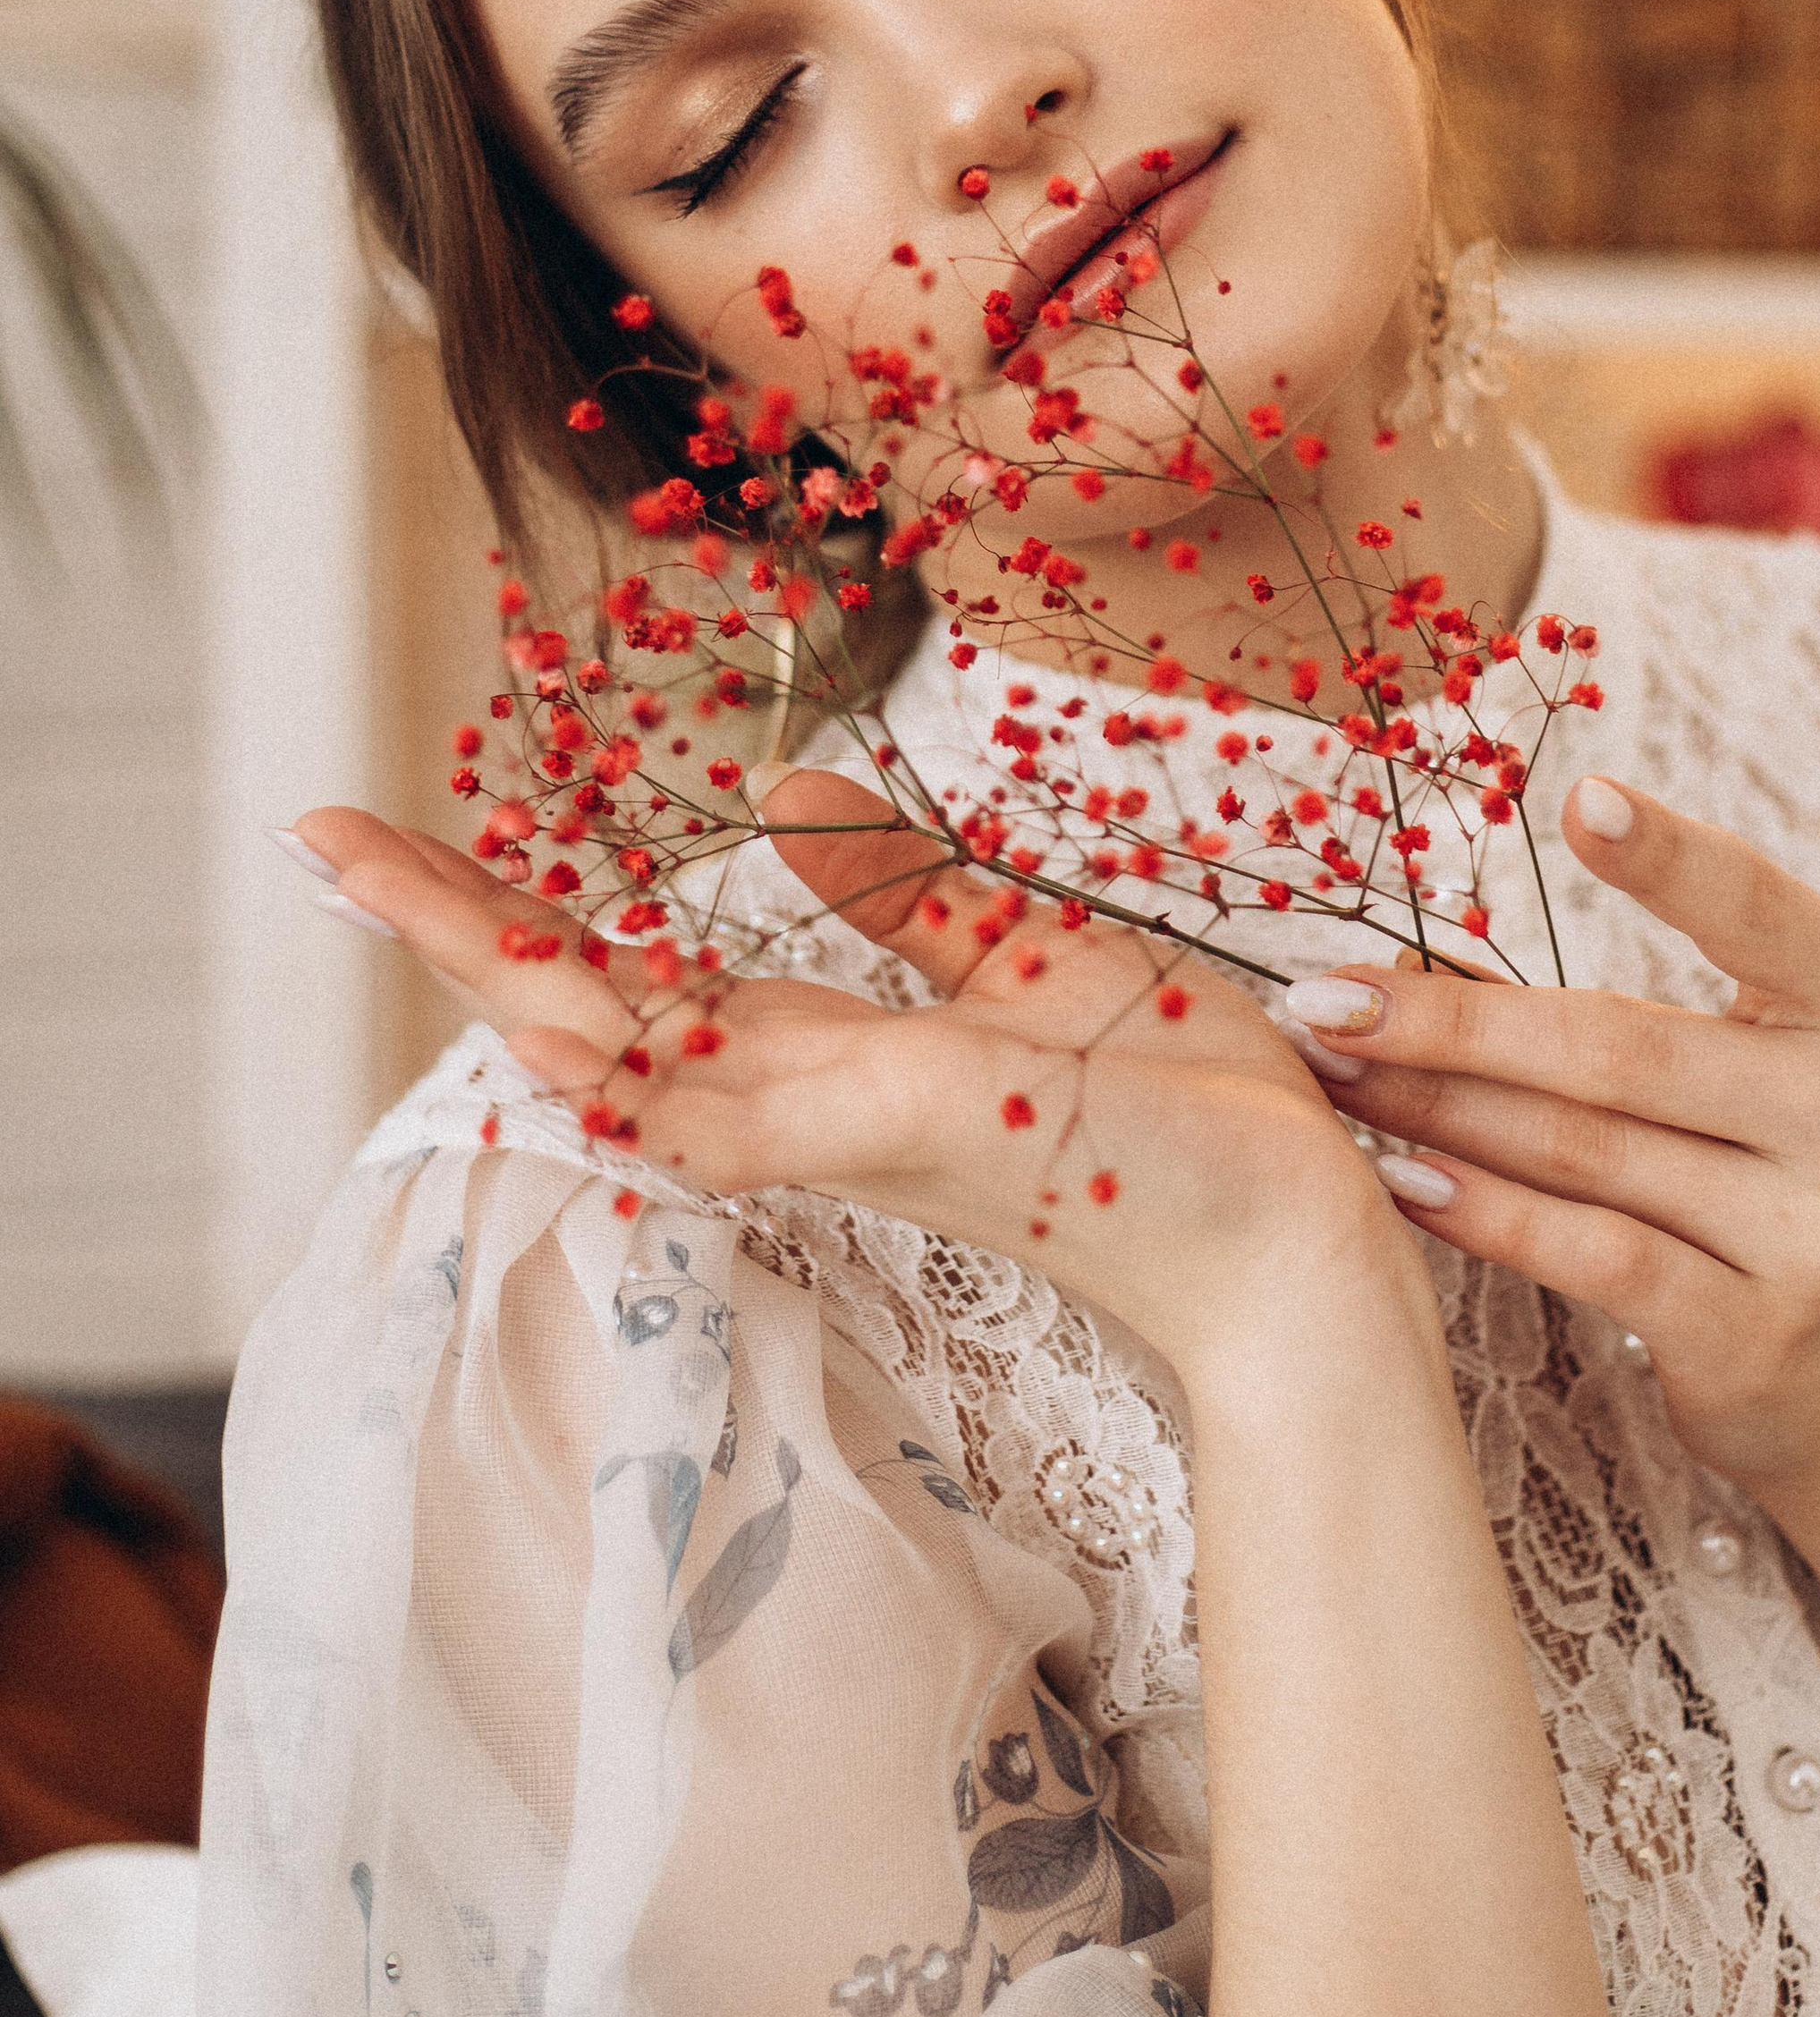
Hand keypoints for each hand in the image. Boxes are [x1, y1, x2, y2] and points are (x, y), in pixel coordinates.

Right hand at [298, 782, 1406, 1372]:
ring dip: (499, 973)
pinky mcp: (908, 1135)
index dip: (520, 912)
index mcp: (837, 1057)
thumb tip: (784, 793)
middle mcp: (812, 1104)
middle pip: (587, 1017)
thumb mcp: (1033, 957)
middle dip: (452, 931)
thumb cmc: (1186, 1110)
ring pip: (626, 1060)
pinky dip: (638, 1070)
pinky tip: (545, 1017)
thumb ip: (903, 891)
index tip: (410, 842)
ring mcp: (846, 1133)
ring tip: (376, 878)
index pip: (640, 978)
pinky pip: (743, 1116)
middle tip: (321, 842)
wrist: (1302, 1223)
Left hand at [1293, 777, 1819, 1502]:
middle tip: (1327, 997)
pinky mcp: (1762, 1334)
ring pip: (1589, 1149)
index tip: (1578, 796)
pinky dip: (1486, 1213)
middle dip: (1454, 1021)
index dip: (1671, 856)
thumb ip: (1630, 1014)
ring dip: (1437, 1107)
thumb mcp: (1742, 1069)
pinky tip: (1401, 1182)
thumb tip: (1412, 971)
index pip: (1758, 910)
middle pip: (1624, 1047)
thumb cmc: (1758, 1173)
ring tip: (1336, 1075)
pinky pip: (1595, 1255)